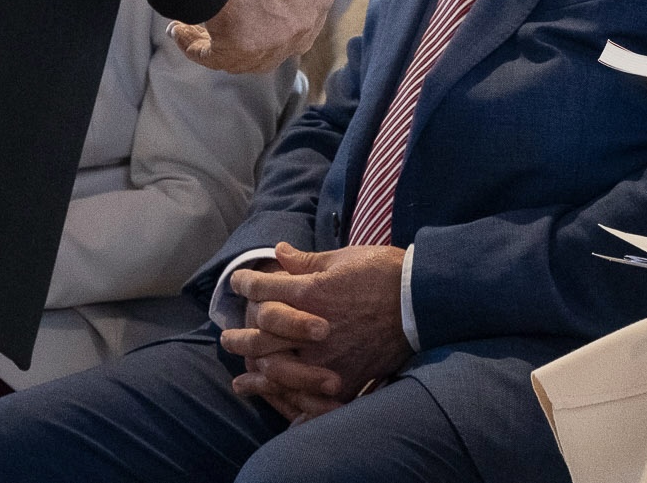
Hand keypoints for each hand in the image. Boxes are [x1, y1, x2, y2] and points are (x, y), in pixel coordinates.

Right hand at [171, 0, 332, 73]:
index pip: (297, 25)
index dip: (268, 26)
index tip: (242, 17)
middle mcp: (305, 22)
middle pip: (272, 49)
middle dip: (242, 43)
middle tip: (214, 29)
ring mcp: (277, 38)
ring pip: (243, 59)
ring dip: (213, 45)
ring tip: (187, 27)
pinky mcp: (244, 47)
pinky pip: (213, 57)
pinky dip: (192, 46)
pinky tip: (177, 30)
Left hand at [221, 243, 410, 422]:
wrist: (420, 301)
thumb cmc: (384, 272)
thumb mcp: (343, 258)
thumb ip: (307, 260)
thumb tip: (278, 253)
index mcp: (310, 291)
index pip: (262, 289)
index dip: (245, 285)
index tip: (237, 284)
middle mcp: (311, 326)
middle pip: (261, 333)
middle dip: (240, 333)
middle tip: (226, 336)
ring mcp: (326, 355)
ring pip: (277, 364)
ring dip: (255, 365)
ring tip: (244, 367)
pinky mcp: (343, 375)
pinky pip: (308, 391)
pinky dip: (287, 393)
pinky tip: (274, 393)